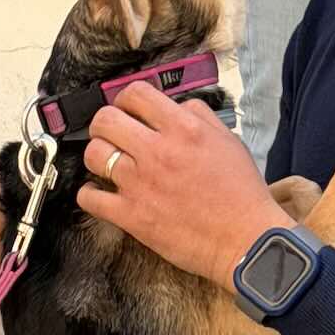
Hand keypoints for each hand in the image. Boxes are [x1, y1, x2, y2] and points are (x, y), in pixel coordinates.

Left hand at [78, 84, 293, 289]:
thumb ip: (200, 117)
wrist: (245, 241)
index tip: (128, 109)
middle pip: (105, 120)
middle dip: (105, 123)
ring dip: (97, 155)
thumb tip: (176, 106)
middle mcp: (157, 151)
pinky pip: (90, 198)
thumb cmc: (241, 194)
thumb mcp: (229, 141)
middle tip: (113, 134)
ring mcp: (140, 184)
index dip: (126, 98)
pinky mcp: (131, 216)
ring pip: (93, 154)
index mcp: (183, 129)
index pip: (136, 94)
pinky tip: (99, 193)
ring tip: (107, 162)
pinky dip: (90, 194)